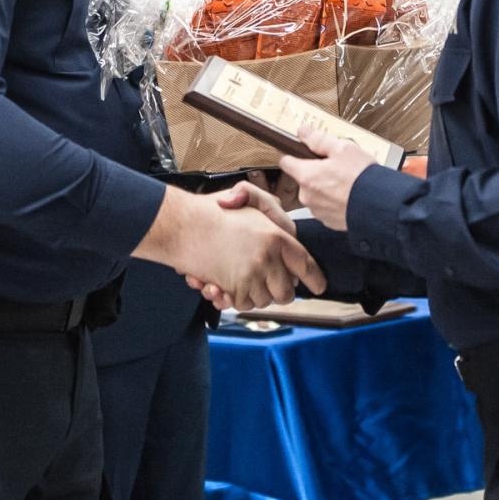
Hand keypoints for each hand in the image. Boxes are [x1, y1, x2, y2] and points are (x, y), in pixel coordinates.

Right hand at [136, 188, 325, 310]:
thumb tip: (285, 230)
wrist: (179, 225)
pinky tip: (220, 283)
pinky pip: (242, 304)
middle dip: (278, 291)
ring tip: (235, 277)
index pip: (305, 264)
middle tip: (266, 282)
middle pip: (286, 292)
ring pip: (264, 300)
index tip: (319, 286)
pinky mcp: (233, 289)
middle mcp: (268, 259)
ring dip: (252, 294)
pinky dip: (232, 298)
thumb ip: (269, 207)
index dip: (314, 278)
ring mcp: (251, 276)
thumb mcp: (246, 195)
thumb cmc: (209, 211)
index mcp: (276, 237)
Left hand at [277, 126, 377, 230]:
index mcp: (306, 176)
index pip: (286, 162)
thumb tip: (303, 131)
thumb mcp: (342, 148)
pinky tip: (350, 195)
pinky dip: (335, 201)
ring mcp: (318, 211)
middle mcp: (307, 196)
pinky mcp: (329, 222)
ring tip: (347, 182)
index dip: (294, 154)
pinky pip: (327, 207)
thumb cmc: (361, 178)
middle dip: (317, 172)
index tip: (303, 151)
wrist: (380, 206)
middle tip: (337, 166)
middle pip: (304, 178)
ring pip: (316, 194)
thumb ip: (319, 140)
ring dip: (326, 188)